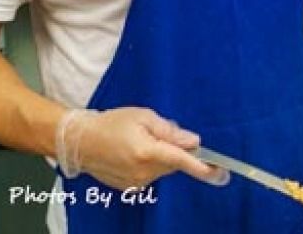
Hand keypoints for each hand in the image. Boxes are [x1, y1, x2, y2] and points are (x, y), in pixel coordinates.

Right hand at [55, 107, 224, 190]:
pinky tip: (134, 152)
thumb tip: (194, 142)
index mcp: (147, 152)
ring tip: (140, 140)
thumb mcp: (144, 117)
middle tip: (157, 133)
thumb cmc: (112, 123)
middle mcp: (143, 171)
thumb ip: (170, 131)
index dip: (203, 167)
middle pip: (175, 163)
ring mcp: (136, 182)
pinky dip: (151, 163)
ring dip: (162, 155)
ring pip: (164, 168)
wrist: (80, 141)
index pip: (182, 161)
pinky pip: (152, 174)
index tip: (222, 174)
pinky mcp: (130, 186)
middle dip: (174, 149)